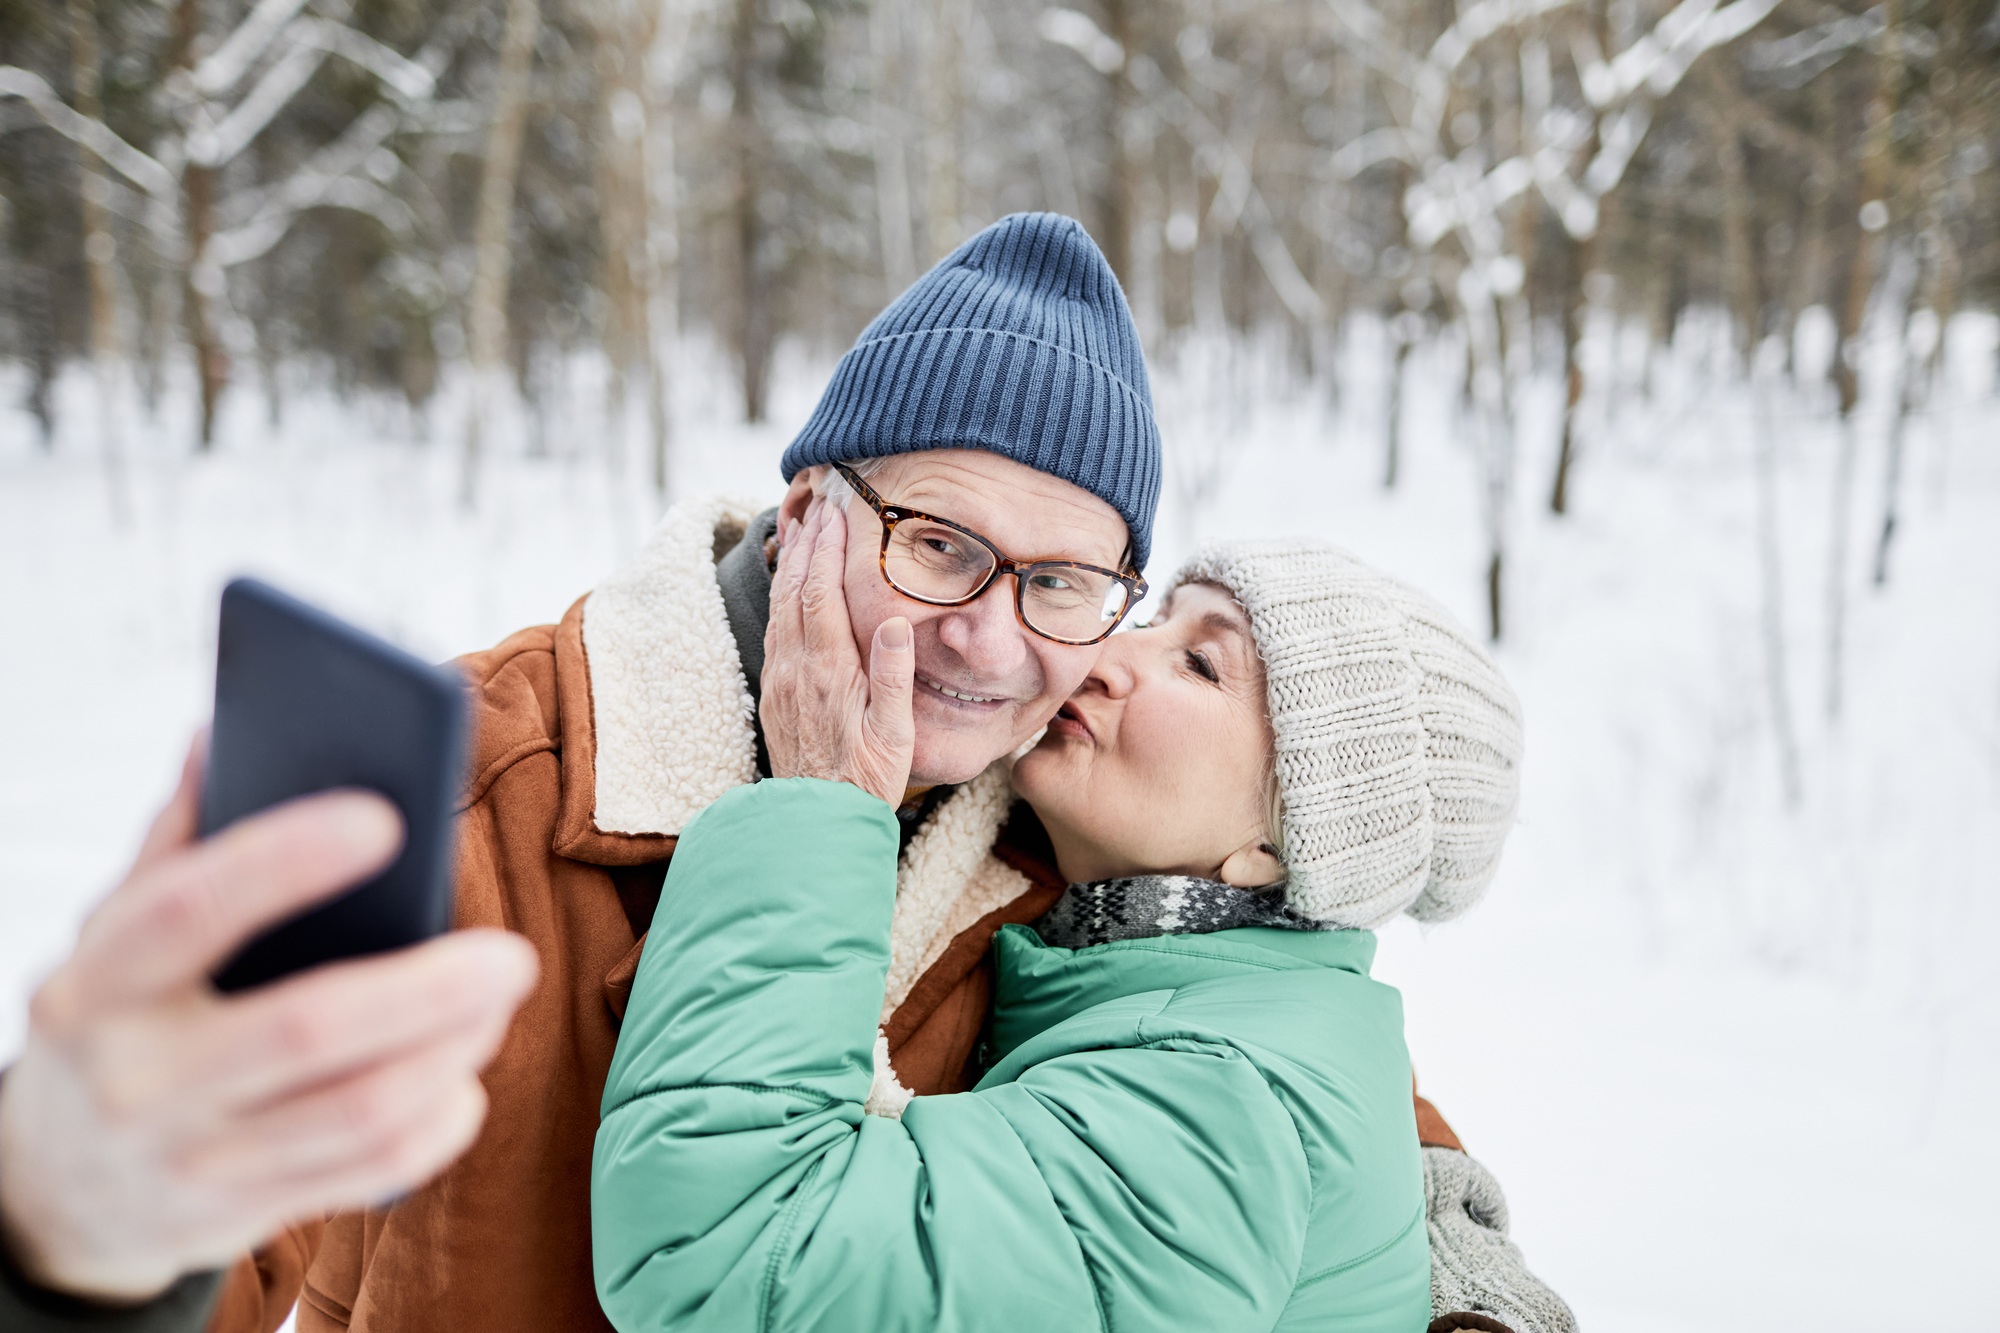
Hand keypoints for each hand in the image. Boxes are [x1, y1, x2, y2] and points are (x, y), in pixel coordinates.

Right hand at [0, 740, 537, 1302]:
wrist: (59, 1187)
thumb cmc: (123, 1016)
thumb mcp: (117, 929)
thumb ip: (179, 834)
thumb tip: (225, 729)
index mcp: (100, 984)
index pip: (187, 909)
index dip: (284, 860)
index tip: (386, 818)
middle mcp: (137, 1078)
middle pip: (303, 1030)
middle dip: (427, 988)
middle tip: (513, 953)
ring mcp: (191, 1157)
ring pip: (356, 1111)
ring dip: (454, 1049)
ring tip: (501, 997)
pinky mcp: (244, 1212)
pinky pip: (370, 1171)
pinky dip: (441, 1119)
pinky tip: (465, 1072)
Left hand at [761, 497, 915, 807]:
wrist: (818, 819)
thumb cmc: (866, 779)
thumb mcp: (894, 732)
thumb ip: (893, 675)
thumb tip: (891, 622)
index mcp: (829, 671)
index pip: (822, 594)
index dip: (826, 550)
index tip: (835, 515)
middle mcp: (797, 669)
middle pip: (795, 591)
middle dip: (805, 546)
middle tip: (816, 509)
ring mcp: (781, 681)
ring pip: (780, 609)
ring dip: (788, 566)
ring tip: (798, 533)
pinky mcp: (774, 694)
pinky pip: (774, 632)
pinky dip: (780, 598)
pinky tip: (787, 588)